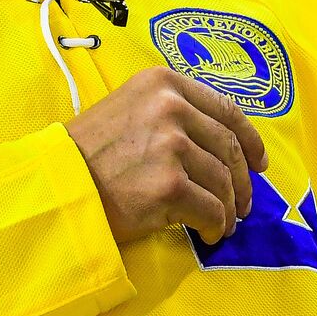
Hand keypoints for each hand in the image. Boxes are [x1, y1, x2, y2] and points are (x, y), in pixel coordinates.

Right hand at [66, 67, 268, 245]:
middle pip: (228, 145)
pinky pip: (210, 208)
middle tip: (244, 202)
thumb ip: (173, 112)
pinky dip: (215, 224)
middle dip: (243, 178)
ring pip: (222, 180)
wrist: (57, 185)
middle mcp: (171, 106)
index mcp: (164, 82)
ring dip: (228, 206)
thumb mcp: (131, 107)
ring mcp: (172, 145)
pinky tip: (208, 233)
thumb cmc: (91, 151)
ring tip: (224, 222)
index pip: (225, 108)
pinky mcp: (169, 185)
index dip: (249, 138)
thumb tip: (223, 142)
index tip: (259, 161)